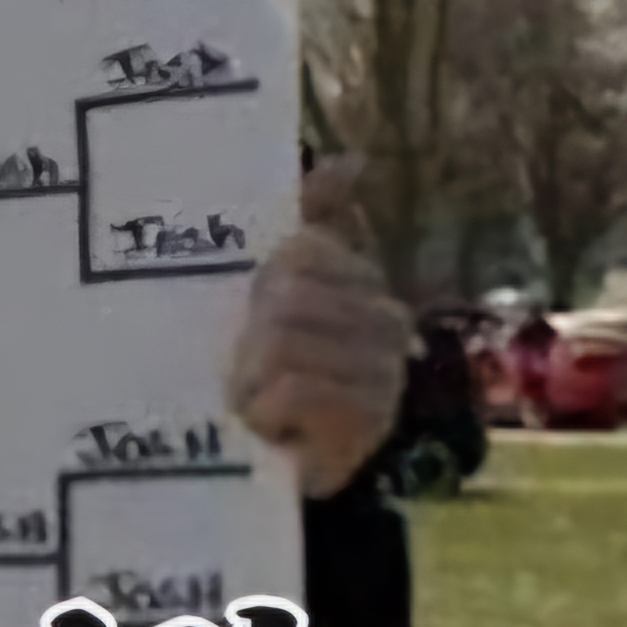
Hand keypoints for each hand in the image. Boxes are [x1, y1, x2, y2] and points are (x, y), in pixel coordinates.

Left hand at [226, 154, 409, 497]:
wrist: (284, 467)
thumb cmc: (271, 372)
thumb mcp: (274, 293)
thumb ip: (311, 220)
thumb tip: (351, 159)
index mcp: (360, 284)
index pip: (301, 251)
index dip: (262, 281)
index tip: (249, 316)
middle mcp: (385, 323)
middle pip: (287, 296)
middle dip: (247, 337)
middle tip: (241, 370)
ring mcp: (382, 376)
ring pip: (284, 341)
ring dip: (247, 378)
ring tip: (251, 402)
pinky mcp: (367, 426)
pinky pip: (293, 388)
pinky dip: (264, 408)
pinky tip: (267, 427)